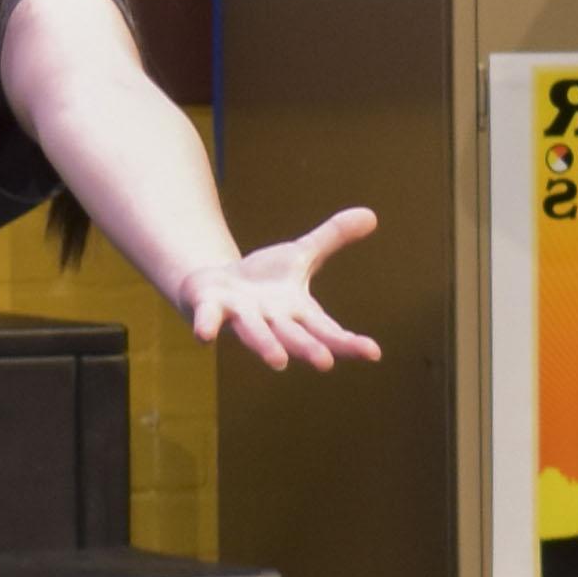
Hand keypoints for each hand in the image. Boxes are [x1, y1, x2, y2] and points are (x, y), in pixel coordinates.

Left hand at [185, 209, 382, 372]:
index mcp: (297, 311)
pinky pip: (208, 319)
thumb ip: (333, 238)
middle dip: (308, 349)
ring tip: (278, 362)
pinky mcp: (211, 308)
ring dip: (266, 346)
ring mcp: (241, 317)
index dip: (349, 343)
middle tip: (325, 362)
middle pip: (294, 336)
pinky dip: (206, 326)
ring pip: (255, 334)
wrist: (214, 287)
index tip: (373, 353)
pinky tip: (204, 336)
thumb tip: (372, 214)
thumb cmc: (263, 279)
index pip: (327, 329)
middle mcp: (271, 321)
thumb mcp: (300, 254)